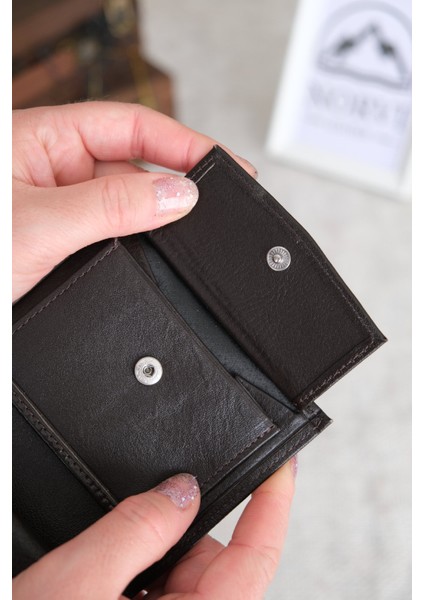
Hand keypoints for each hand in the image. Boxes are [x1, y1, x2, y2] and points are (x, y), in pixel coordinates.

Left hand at [12, 102, 256, 300]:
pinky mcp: (64, 240)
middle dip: (175, 184)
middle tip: (216, 207)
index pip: (130, 125)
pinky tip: (154, 254)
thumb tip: (179, 194)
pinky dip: (139, 243)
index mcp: (43, 139)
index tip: (223, 164)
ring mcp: (61, 206)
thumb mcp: (41, 224)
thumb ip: (114, 206)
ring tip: (186, 236)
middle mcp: (55, 168)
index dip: (181, 141)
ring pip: (126, 203)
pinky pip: (114, 233)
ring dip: (156, 219)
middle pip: (134, 163)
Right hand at [13, 461, 295, 598]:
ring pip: (183, 576)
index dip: (273, 506)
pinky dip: (140, 574)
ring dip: (151, 558)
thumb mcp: (81, 583)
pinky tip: (104, 581)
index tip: (280, 466)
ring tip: (101, 571)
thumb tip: (182, 491)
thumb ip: (137, 529)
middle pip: (212, 565)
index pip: (255, 561)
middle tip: (133, 527)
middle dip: (181, 534)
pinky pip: (160, 592)